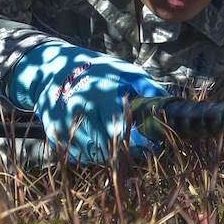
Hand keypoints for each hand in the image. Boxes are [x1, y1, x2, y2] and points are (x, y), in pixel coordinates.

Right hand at [5, 41, 165, 163]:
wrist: (53, 67)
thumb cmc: (97, 70)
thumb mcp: (125, 71)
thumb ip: (148, 88)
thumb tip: (170, 107)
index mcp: (102, 97)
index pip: (123, 131)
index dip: (140, 145)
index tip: (154, 148)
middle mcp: (81, 112)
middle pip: (109, 148)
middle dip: (126, 152)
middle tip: (136, 148)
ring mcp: (65, 124)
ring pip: (94, 155)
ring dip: (109, 154)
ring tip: (117, 142)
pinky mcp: (55, 133)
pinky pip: (78, 156)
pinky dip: (91, 153)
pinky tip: (97, 140)